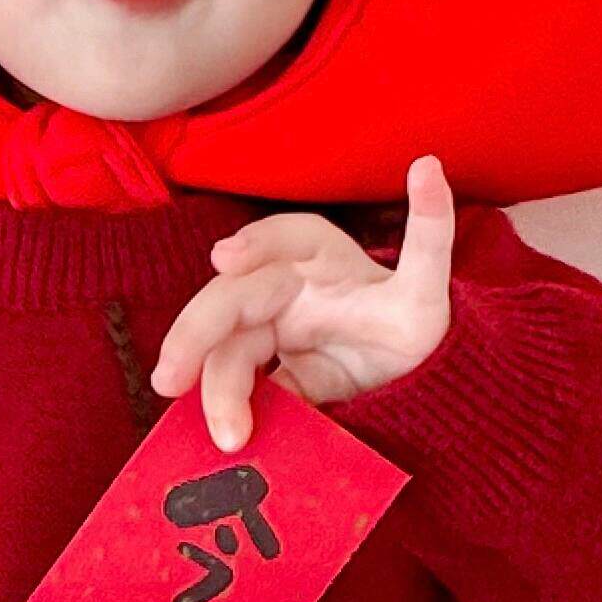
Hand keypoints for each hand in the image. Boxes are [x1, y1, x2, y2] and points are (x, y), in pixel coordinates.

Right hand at [152, 155, 455, 450]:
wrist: (413, 382)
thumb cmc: (414, 322)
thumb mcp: (430, 285)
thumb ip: (431, 230)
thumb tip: (428, 165)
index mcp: (319, 258)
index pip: (282, 239)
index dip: (254, 244)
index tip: (224, 259)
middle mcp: (283, 291)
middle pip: (230, 303)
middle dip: (195, 335)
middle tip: (169, 378)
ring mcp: (269, 335)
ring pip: (227, 352)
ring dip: (217, 390)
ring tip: (228, 434)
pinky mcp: (269, 377)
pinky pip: (240, 390)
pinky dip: (229, 410)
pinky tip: (225, 435)